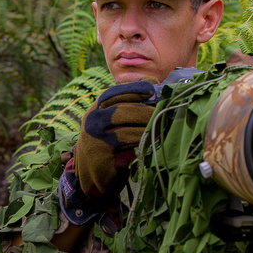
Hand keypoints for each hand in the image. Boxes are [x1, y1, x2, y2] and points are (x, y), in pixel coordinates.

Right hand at [74, 79, 156, 197]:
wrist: (90, 173)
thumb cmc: (107, 141)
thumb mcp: (109, 119)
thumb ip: (127, 100)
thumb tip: (152, 79)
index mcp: (95, 109)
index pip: (112, 93)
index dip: (133, 90)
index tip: (151, 89)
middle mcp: (93, 122)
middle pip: (121, 111)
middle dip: (145, 110)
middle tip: (162, 111)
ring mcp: (97, 141)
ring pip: (126, 131)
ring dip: (147, 128)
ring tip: (161, 126)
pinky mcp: (105, 158)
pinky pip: (128, 149)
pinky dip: (143, 144)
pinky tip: (154, 141)